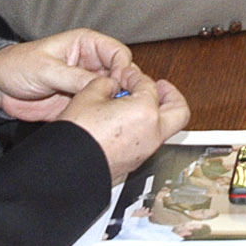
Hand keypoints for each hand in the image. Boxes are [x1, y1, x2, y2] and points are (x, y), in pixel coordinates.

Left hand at [0, 28, 132, 120]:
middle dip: (124, 88)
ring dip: (113, 103)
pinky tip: (99, 121)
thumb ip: (75, 77)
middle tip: (120, 102)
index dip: (124, 68)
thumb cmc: (18, 66)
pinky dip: (101, 115)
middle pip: (121, 74)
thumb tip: (104, 85)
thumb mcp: (47, 69)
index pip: (119, 53)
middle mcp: (90, 64)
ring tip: (110, 113)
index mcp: (87, 45)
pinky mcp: (79, 102)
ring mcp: (86, 84)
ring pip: (112, 93)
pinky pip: (97, 108)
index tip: (120, 84)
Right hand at [58, 66, 190, 185]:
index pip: (149, 85)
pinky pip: (150, 141)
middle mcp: (152, 134)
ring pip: (166, 128)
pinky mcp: (135, 162)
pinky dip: (146, 128)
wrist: (65, 169)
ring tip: (138, 103)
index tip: (125, 75)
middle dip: (171, 95)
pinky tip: (125, 120)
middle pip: (179, 110)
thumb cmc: (77, 136)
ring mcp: (145, 151)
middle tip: (160, 86)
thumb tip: (112, 84)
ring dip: (158, 112)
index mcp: (146, 112)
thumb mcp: (88, 95)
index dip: (135, 76)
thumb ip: (106, 83)